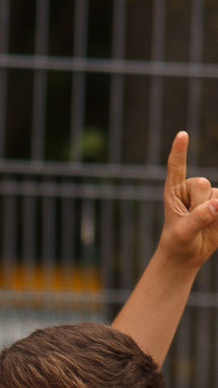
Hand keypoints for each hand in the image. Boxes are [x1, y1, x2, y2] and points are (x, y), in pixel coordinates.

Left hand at [156, 131, 217, 269]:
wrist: (188, 254)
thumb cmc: (178, 242)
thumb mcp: (183, 233)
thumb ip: (198, 218)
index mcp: (173, 191)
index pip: (176, 167)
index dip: (180, 150)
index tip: (182, 134)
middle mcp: (192, 188)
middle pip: (203, 184)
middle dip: (200, 204)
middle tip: (193, 221)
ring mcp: (209, 194)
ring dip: (214, 214)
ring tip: (204, 225)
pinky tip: (215, 218)